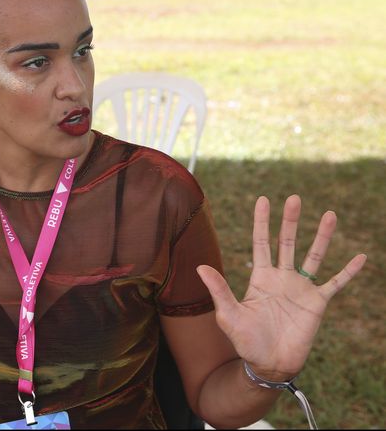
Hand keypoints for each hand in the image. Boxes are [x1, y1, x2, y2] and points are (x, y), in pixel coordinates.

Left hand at [197, 195, 365, 380]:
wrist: (269, 364)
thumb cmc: (246, 341)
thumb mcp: (228, 315)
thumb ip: (219, 290)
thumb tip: (200, 267)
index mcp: (260, 277)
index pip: (261, 242)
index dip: (261, 222)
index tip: (263, 200)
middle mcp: (281, 278)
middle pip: (287, 242)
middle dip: (290, 221)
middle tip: (294, 198)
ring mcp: (300, 288)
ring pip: (313, 256)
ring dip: (322, 236)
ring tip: (331, 215)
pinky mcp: (317, 303)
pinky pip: (335, 283)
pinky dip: (348, 271)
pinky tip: (361, 257)